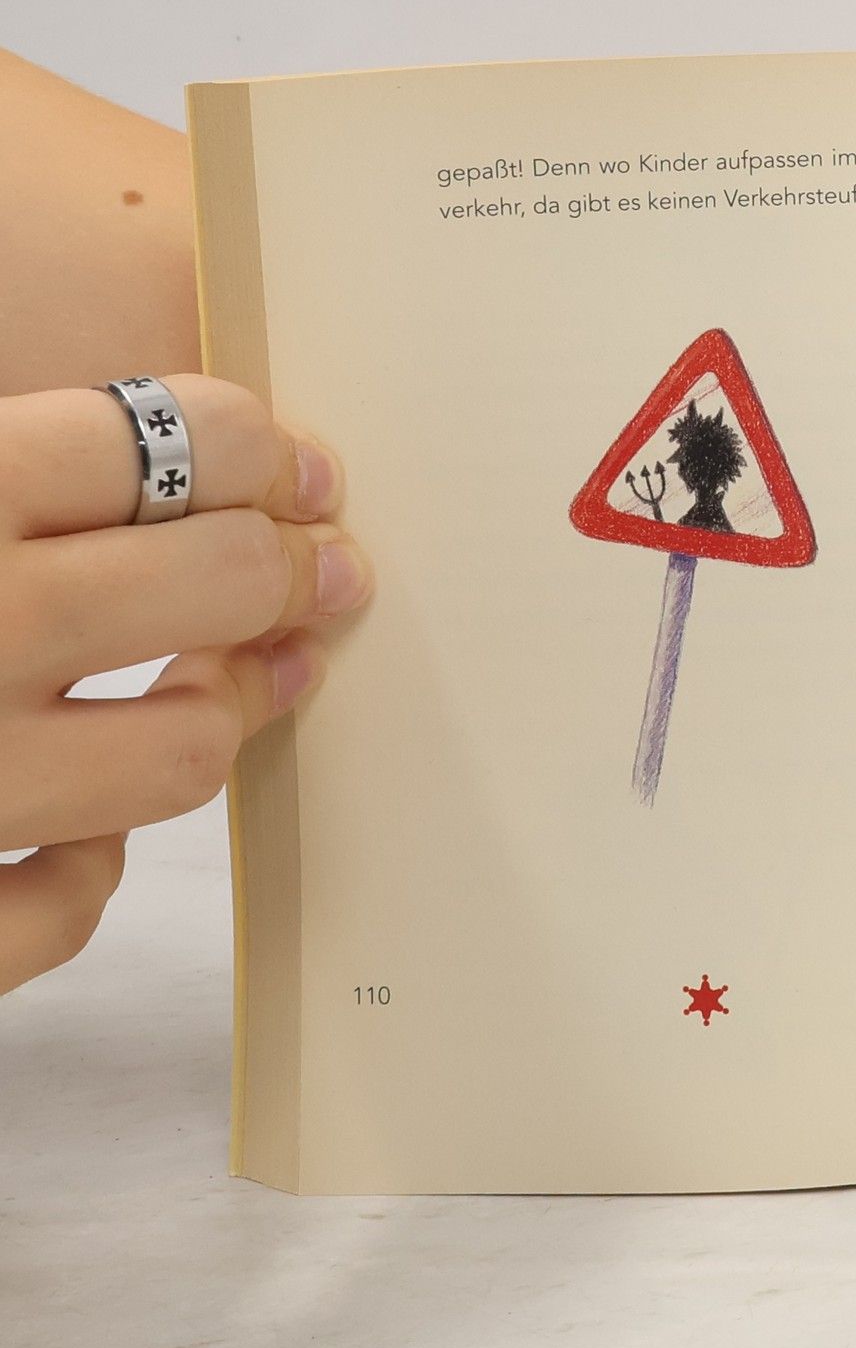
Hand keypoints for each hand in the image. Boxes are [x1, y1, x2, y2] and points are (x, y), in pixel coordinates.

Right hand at [0, 378, 369, 992]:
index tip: (299, 468)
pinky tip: (85, 824)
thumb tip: (165, 460)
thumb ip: (15, 479)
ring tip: (249, 679)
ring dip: (225, 713)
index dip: (255, 447)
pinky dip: (88, 868)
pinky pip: (64, 908)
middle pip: (210, 579)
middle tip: (331, 568)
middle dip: (290, 567)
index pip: (156, 439)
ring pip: (178, 754)